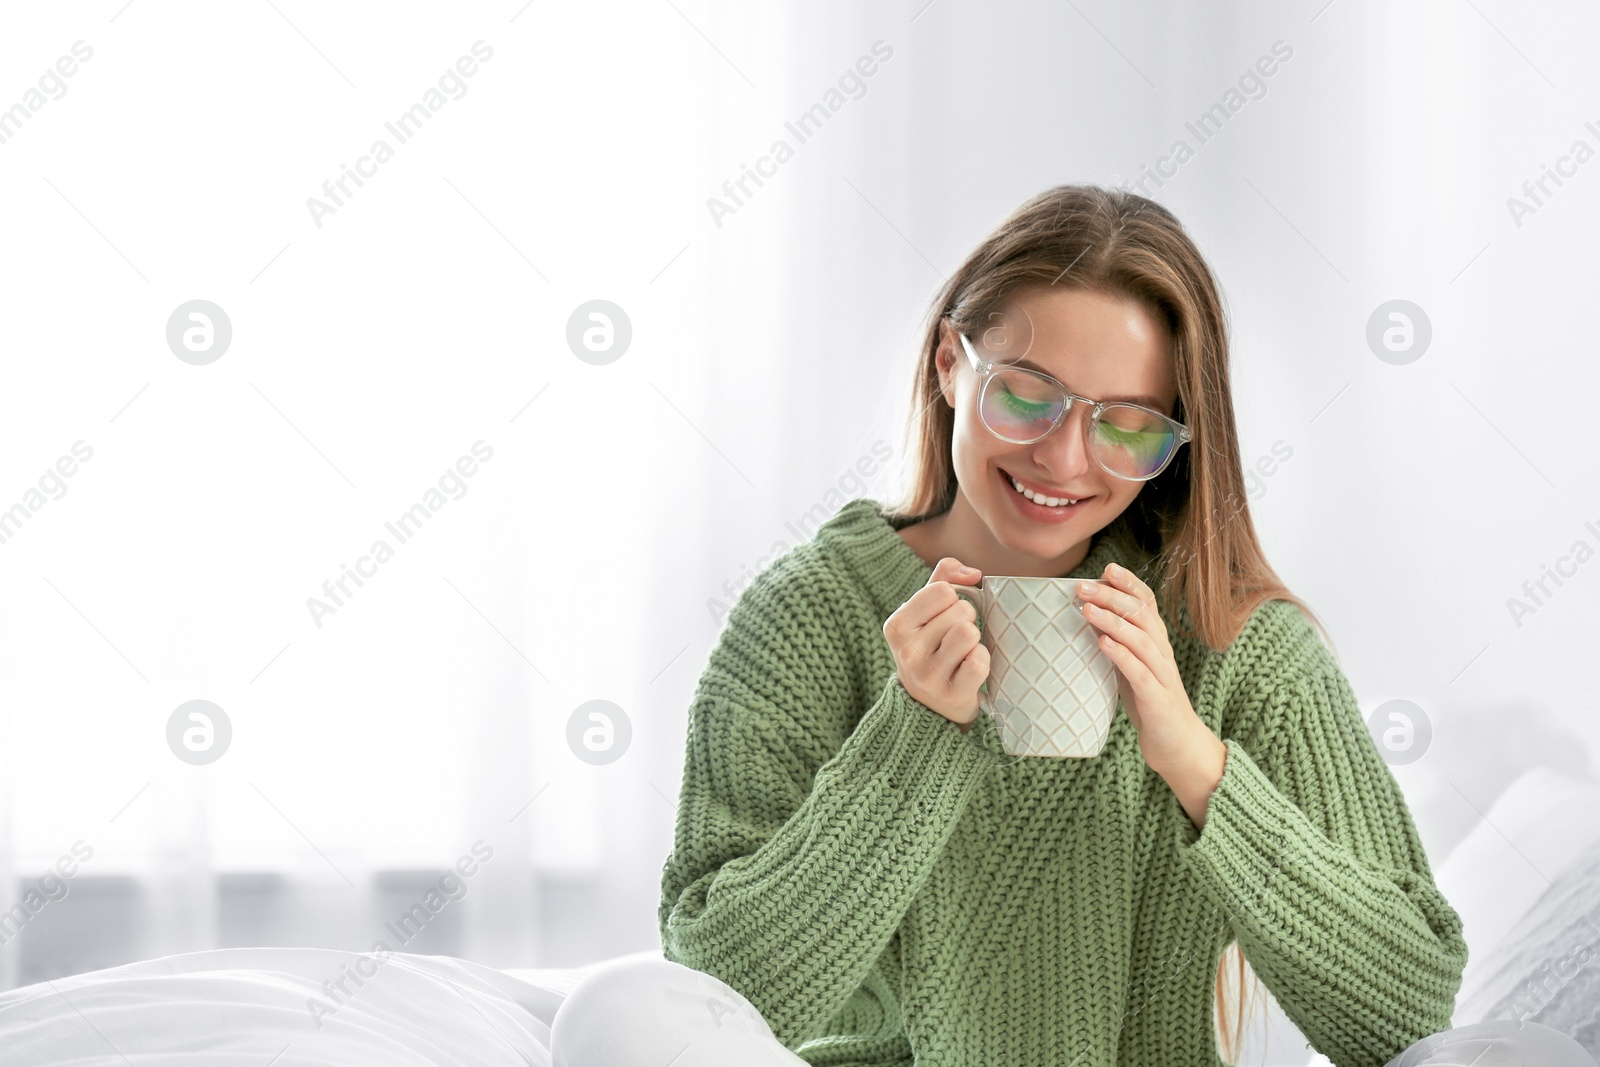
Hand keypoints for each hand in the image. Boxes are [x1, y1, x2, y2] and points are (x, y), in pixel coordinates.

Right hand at [884, 557, 988, 733]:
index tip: (945, 616)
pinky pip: (979, 662)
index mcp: (897, 625)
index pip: (943, 590)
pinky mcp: (951, 694)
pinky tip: (970, 668)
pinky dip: (982, 660)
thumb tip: (973, 573)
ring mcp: (928, 675)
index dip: (953, 600)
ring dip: (975, 639)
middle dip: (966, 619)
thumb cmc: (931, 646)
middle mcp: (907, 651)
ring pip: (969, 633)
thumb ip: (944, 577)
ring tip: (963, 651)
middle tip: (955, 638)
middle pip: (961, 610)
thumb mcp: (925, 610)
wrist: (928, 705)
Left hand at [1075, 562, 1225, 826]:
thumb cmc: (1149, 701)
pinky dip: (1120, 655)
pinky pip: (1139, 672)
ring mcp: (1161, 674)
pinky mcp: (1156, 698)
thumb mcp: (1131, 665)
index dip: (1129, 583)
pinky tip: (1102, 644)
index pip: (1146, 602)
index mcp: (1156, 641)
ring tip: (1086, 608)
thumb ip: (1116, 641)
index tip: (1106, 568)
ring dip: (1112, 621)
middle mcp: (1162, 651)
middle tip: (1082, 586)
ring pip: (1140, 638)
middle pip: (1141, 614)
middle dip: (1112, 596)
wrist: (1176, 744)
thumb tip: (1088, 614)